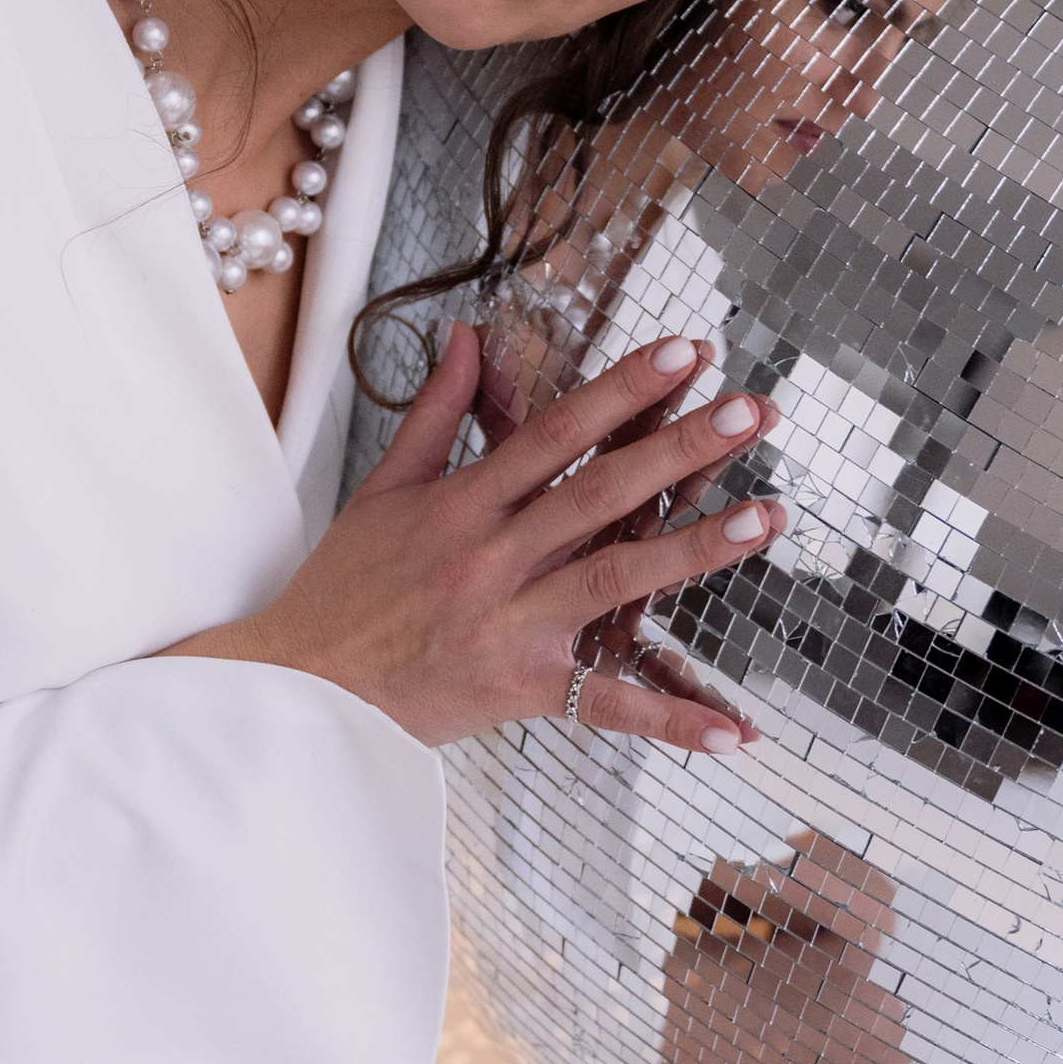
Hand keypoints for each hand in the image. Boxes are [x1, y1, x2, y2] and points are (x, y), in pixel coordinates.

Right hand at [160, 325, 786, 751]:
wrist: (297, 690)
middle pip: (600, 493)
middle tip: (752, 412)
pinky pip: (604, 706)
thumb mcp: (381, 488)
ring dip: (695, 550)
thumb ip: (435, 410)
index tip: (685, 352)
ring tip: (765, 518)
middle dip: (680, 448)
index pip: (556, 432)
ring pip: (615, 579)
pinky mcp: (520, 689)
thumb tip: (469, 335)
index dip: (623, 388)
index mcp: (462, 502)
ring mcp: (510, 625)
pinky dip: (670, 721)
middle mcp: (492, 557)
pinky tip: (733, 728)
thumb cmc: (342, 588)